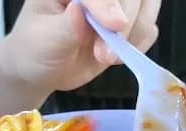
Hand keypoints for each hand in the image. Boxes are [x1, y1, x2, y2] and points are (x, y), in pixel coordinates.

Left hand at [0, 0, 160, 90]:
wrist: (44, 68)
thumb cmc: (37, 48)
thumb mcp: (44, 40)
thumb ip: (65, 27)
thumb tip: (79, 11)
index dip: (108, 2)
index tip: (114, 25)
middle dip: (125, 23)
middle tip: (104, 54)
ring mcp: (117, 1)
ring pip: (148, 3)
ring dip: (134, 33)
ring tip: (107, 57)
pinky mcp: (131, 21)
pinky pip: (149, 28)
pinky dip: (137, 45)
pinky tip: (113, 55)